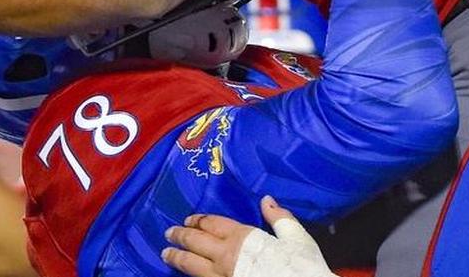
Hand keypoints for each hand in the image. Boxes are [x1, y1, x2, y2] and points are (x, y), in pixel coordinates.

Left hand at [163, 196, 335, 276]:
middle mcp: (226, 256)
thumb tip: (266, 200)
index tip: (188, 220)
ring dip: (177, 258)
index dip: (198, 220)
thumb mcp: (296, 236)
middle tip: (168, 234)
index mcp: (242, 237)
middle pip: (196, 243)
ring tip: (167, 254)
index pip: (212, 224)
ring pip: (192, 266)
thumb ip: (279, 217)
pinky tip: (186, 275)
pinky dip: (190, 276)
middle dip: (180, 237)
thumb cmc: (302, 266)